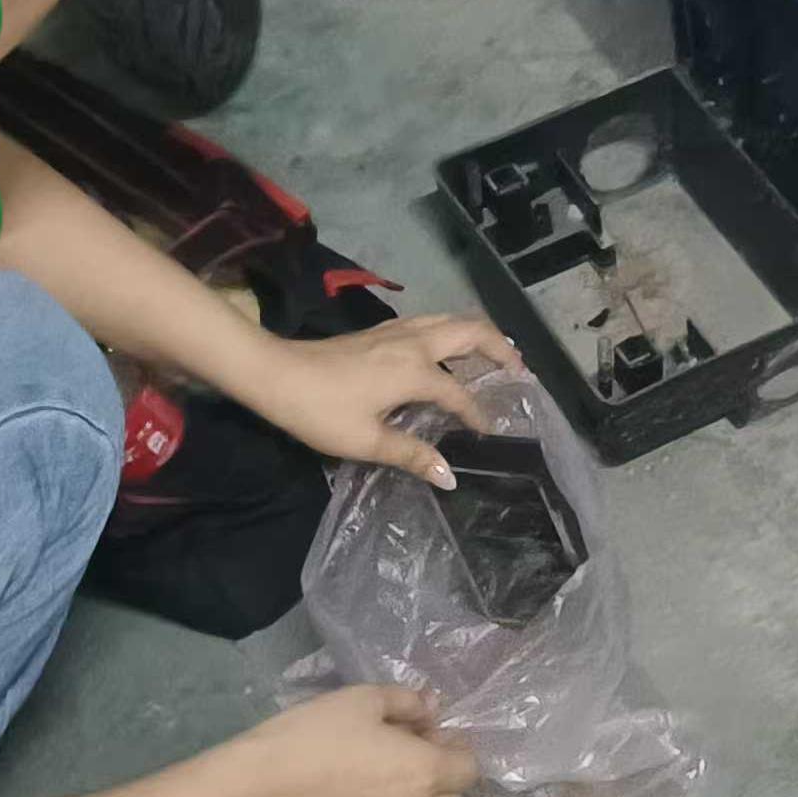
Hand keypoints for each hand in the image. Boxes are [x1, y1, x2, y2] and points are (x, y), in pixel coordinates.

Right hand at [234, 684, 478, 796]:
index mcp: (425, 772)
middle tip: (411, 756)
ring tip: (386, 778)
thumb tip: (431, 708)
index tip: (432, 736)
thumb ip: (407, 702)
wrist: (267, 781)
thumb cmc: (320, 732)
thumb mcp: (365, 699)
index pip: (469, 770)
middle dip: (444, 780)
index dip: (457, 750)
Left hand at [237, 313, 525, 486]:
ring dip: (479, 334)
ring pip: (451, 319)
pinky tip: (448, 348)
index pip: (460, 393)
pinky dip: (453, 331)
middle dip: (502, 348)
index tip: (490, 433)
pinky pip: (432, 322)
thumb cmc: (320, 411)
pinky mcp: (381, 331)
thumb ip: (412, 455)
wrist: (276, 374)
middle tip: (522, 371)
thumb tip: (450, 476)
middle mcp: (413, 343)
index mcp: (415, 371)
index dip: (478, 415)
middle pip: (471, 331)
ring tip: (497, 354)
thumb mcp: (366, 441)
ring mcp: (396, 331)